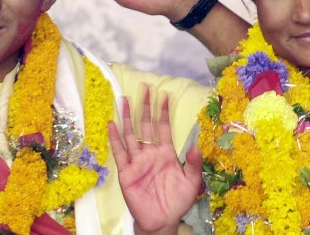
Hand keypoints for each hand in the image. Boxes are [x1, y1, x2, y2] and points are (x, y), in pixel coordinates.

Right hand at [108, 89, 202, 232]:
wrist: (162, 221)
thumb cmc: (177, 201)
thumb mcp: (192, 182)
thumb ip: (194, 164)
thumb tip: (197, 144)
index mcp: (166, 153)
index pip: (163, 127)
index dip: (163, 111)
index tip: (165, 94)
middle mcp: (150, 153)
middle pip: (146, 125)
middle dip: (145, 106)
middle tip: (144, 87)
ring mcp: (137, 161)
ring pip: (131, 134)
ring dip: (127, 117)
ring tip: (123, 99)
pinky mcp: (126, 172)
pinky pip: (119, 152)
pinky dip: (115, 138)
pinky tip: (112, 124)